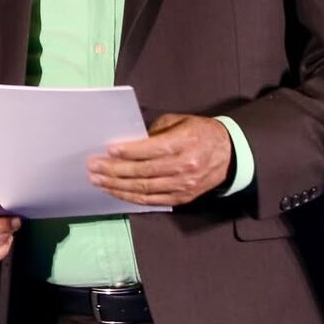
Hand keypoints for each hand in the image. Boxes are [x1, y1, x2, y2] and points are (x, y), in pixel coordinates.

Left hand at [87, 113, 231, 205]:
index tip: (109, 151)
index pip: (152, 150)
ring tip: (98, 181)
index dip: (129, 152)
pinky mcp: (182, 197)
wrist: (229, 154)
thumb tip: (128, 143)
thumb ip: (155, 132)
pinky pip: (152, 201)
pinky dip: (131, 198)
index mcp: (185, 143)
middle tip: (93, 167)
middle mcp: (184, 166)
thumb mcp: (179, 122)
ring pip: (144, 189)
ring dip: (117, 186)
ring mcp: (183, 185)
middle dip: (114, 171)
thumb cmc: (200, 133)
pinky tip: (116, 192)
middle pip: (144, 172)